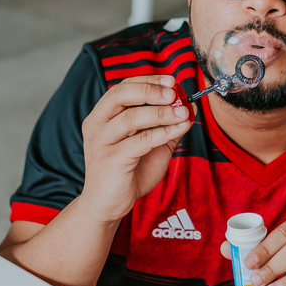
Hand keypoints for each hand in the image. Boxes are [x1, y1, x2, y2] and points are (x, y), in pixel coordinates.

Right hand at [75, 75, 191, 223]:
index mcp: (102, 116)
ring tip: (183, 113)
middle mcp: (97, 125)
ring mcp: (101, 143)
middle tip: (174, 93)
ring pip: (131, 118)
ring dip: (162, 113)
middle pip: (120, 95)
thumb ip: (165, 126)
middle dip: (150, 90)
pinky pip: (140, 141)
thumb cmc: (127, 173)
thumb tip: (189, 108)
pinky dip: (163, 132)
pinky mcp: (111, 161)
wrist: (107, 205)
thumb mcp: (149, 145)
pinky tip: (179, 128)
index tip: (171, 81)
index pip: (122, 88)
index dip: (147, 80)